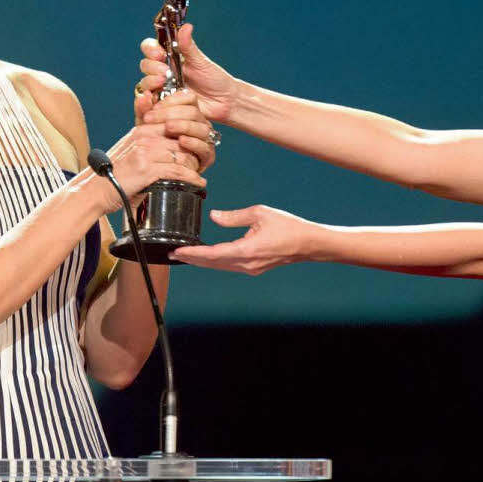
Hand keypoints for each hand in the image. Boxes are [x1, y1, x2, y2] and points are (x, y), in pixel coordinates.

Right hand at [98, 125, 206, 212]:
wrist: (96, 191)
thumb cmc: (114, 174)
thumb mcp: (131, 152)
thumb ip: (149, 144)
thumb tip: (172, 147)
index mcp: (141, 130)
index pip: (175, 126)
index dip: (189, 138)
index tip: (196, 149)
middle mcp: (144, 138)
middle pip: (182, 141)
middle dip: (194, 153)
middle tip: (200, 164)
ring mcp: (145, 153)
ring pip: (183, 156)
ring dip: (194, 167)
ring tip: (197, 174)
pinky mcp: (147, 169)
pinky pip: (178, 171)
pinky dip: (191, 178)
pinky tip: (198, 183)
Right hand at [137, 24, 236, 122]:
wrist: (224, 101)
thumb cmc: (214, 79)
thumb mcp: (201, 61)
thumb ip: (189, 46)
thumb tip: (186, 26)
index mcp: (170, 57)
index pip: (150, 48)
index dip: (150, 49)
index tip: (159, 53)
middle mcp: (163, 72)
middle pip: (145, 65)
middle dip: (152, 66)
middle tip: (164, 72)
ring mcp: (163, 88)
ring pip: (145, 83)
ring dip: (150, 81)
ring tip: (164, 82)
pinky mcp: (164, 104)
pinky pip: (151, 102)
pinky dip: (152, 98)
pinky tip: (160, 97)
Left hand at [140, 89, 216, 171]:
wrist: (155, 169)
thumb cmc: (151, 143)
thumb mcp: (145, 125)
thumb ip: (144, 109)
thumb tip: (144, 95)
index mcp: (188, 111)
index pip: (188, 98)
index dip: (170, 100)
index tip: (152, 107)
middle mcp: (200, 123)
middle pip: (193, 111)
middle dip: (171, 113)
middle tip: (152, 118)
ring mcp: (205, 139)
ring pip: (202, 127)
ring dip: (184, 126)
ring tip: (167, 127)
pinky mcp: (208, 156)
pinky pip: (205, 147)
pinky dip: (193, 143)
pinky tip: (181, 141)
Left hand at [170, 205, 318, 274]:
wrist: (308, 244)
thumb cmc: (288, 227)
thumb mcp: (260, 213)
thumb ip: (234, 216)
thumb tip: (215, 216)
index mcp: (246, 250)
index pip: (212, 253)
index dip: (193, 252)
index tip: (177, 251)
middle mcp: (246, 264)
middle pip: (212, 263)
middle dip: (192, 259)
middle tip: (173, 254)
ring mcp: (250, 268)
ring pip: (220, 266)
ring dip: (202, 261)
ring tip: (186, 256)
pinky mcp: (254, 268)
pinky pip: (229, 266)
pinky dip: (215, 261)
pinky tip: (208, 257)